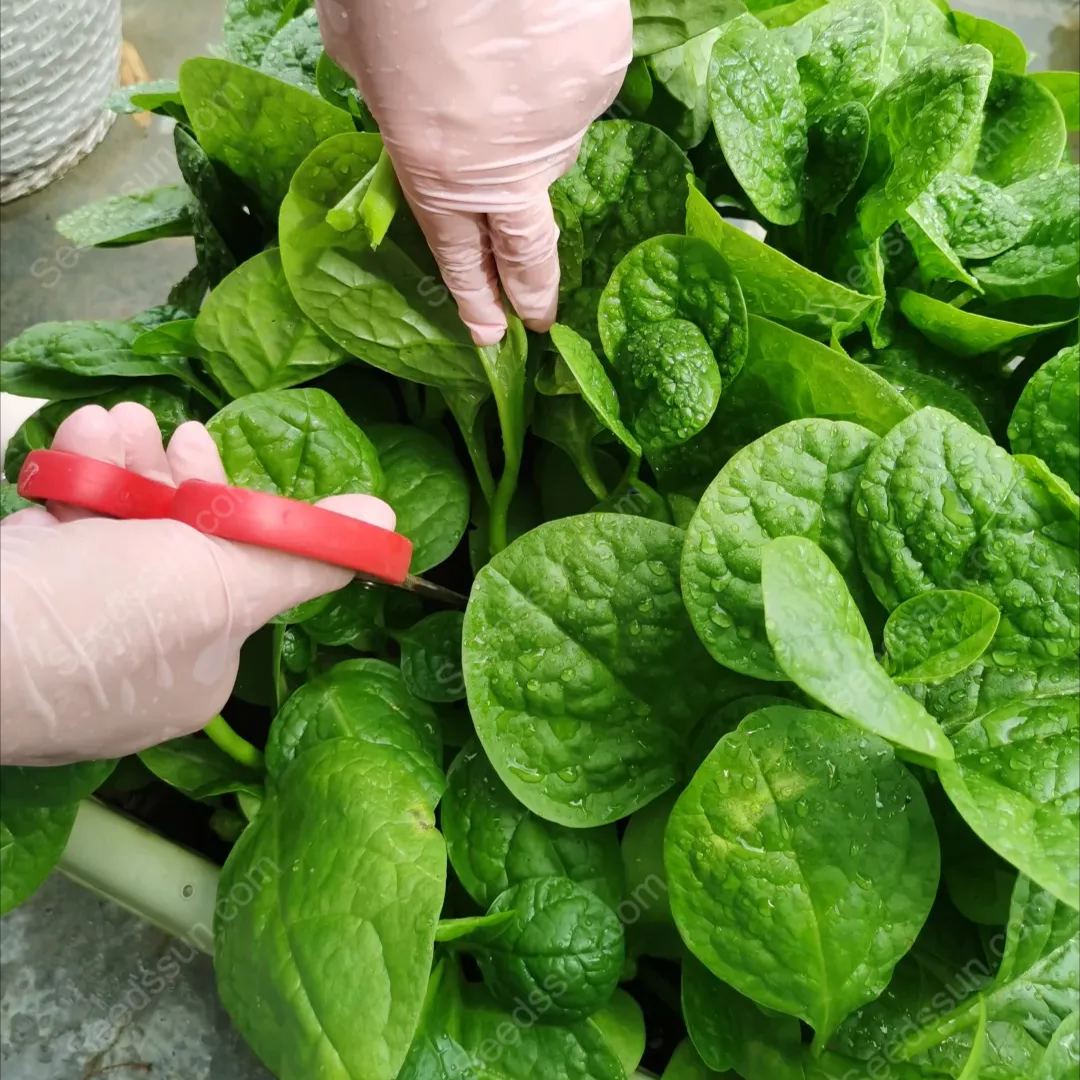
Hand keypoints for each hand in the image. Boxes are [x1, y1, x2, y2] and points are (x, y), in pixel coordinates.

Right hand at [0, 403, 393, 763]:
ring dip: (121, 464)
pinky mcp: (22, 595)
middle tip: (163, 429)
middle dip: (168, 475)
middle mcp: (137, 656)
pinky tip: (76, 439)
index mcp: (197, 670)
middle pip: (173, 548)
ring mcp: (72, 629)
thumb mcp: (223, 584)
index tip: (207, 451)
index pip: (234, 577)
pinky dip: (73, 481)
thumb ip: (302, 552)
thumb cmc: (101, 621)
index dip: (230, 509)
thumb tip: (383, 524)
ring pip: (115, 531)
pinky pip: (61, 531)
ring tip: (111, 421)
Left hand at [316, 0, 632, 344]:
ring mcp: (562, 127)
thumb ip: (378, 92)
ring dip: (530, 127)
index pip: (459, 257)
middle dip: (534, 291)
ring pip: (550, 145)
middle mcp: (507, 169)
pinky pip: (576, 88)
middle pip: (528, 251)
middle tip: (541, 320)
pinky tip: (535, 35)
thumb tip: (390, 92)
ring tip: (504, 70)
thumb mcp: (356, 45)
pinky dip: (556, 72)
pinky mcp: (600, 80)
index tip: (492, 335)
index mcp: (435, 171)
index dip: (476, 300)